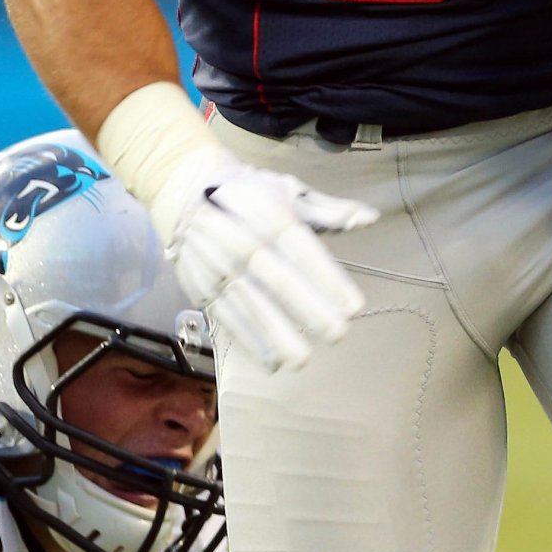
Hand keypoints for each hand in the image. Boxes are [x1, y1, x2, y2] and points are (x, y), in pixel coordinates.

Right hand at [145, 146, 375, 371]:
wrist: (181, 189)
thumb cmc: (246, 192)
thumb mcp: (287, 189)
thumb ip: (328, 210)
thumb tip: (370, 218)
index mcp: (268, 213)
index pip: (301, 249)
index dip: (327, 278)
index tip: (354, 306)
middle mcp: (240, 239)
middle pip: (276, 278)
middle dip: (308, 308)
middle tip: (338, 335)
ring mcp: (217, 265)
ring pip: (249, 302)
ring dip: (275, 334)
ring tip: (302, 359)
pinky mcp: (200, 285)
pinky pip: (225, 316)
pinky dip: (247, 340)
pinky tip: (270, 362)